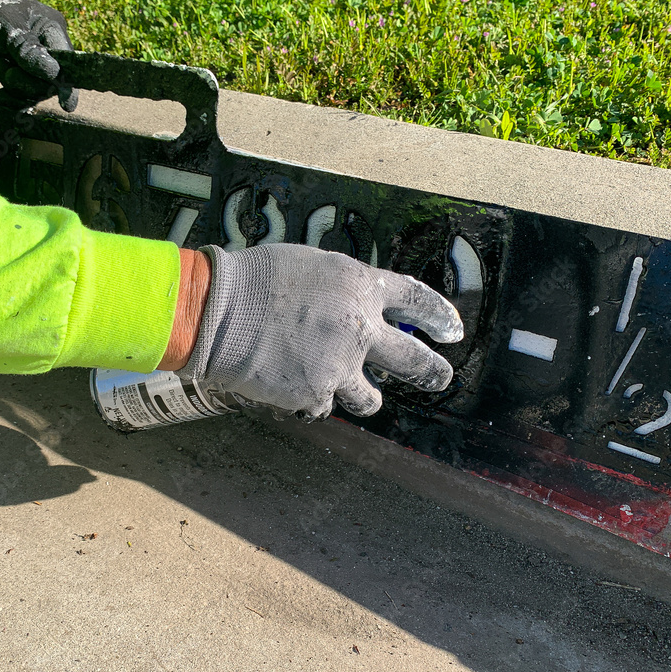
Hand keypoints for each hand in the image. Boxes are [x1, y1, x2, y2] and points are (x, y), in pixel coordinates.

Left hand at [0, 0, 77, 111]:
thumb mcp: (8, 27)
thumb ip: (30, 51)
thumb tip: (53, 74)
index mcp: (52, 31)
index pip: (67, 62)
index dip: (67, 85)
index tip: (66, 105)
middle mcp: (47, 50)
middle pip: (50, 82)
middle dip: (27, 83)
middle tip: (5, 71)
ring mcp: (33, 64)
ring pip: (35, 91)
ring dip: (14, 86)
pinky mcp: (18, 74)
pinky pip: (21, 96)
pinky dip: (8, 98)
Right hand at [175, 244, 463, 420]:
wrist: (218, 311)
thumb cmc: (256, 279)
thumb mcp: (314, 267)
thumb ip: (346, 290)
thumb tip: (362, 308)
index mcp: (361, 286)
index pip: (419, 300)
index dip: (439, 317)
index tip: (452, 332)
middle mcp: (361, 328)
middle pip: (415, 360)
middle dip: (434, 373)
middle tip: (441, 378)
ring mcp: (341, 366)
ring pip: (371, 397)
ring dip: (363, 394)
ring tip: (346, 387)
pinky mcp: (316, 394)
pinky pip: (325, 404)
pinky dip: (313, 396)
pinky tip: (290, 380)